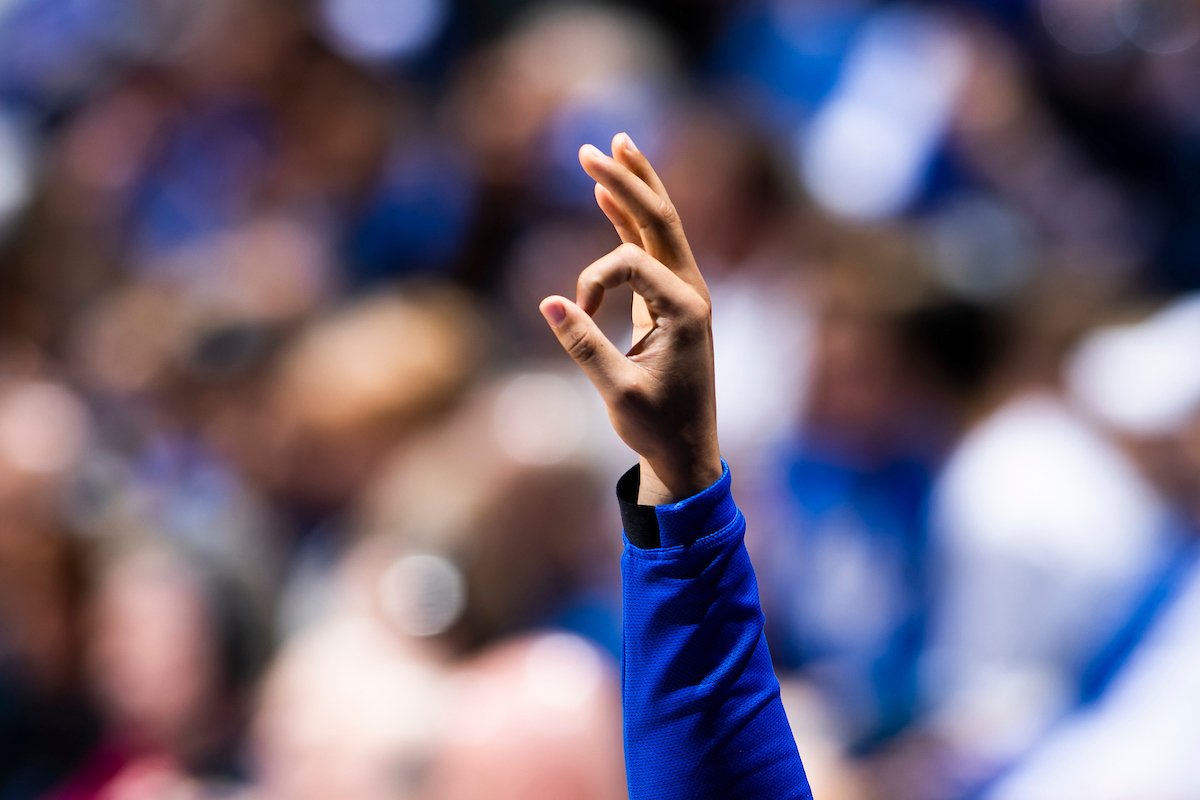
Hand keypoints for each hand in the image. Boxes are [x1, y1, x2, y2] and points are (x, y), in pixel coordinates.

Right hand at [540, 133, 721, 504]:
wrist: (686, 451)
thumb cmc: (655, 427)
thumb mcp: (618, 392)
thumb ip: (585, 347)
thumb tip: (549, 303)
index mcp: (687, 310)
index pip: (631, 264)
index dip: (593, 282)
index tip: (576, 315)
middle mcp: (691, 292)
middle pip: (659, 220)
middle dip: (627, 181)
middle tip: (593, 148)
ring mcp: (682, 293)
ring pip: (659, 227)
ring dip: (634, 187)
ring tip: (613, 146)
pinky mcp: (667, 302)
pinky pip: (648, 249)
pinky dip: (628, 220)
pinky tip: (608, 195)